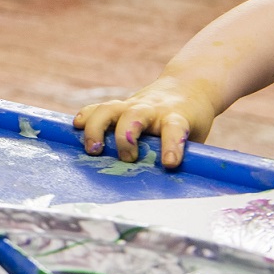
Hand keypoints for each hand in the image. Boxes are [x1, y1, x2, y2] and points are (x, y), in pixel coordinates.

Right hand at [74, 76, 218, 167]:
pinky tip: (76, 125)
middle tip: (126, 158)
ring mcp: (133, 104)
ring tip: (92, 149)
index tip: (169, 163)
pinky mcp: (121, 104)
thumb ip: (184, 156)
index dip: (172, 145)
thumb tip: (169, 187)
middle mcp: (152, 109)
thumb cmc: (192, 120)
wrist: (188, 86)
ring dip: (98, 128)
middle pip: (135, 116)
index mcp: (176, 117)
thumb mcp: (196, 136)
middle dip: (126, 137)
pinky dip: (87, 115)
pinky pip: (98, 107)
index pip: (175, 128)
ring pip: (110, 108)